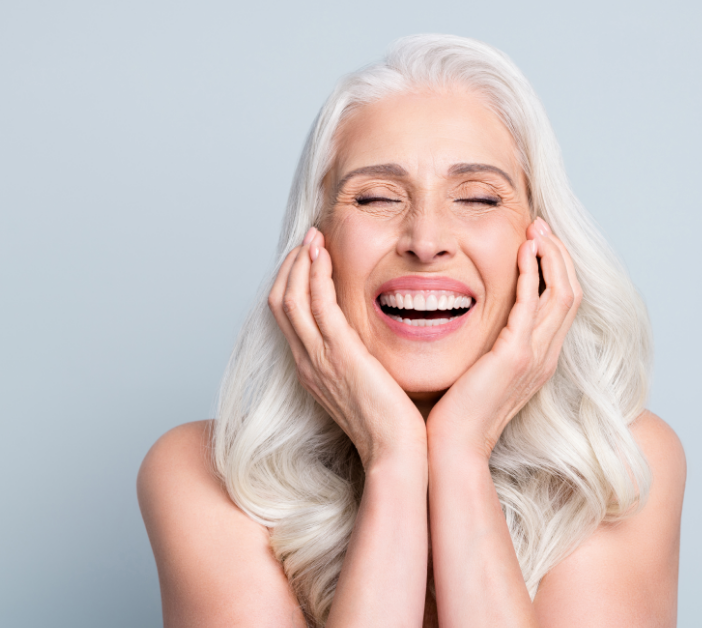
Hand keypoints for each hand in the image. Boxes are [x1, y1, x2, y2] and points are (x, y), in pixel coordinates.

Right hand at [268, 227, 426, 467]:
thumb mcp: (367, 387)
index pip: (289, 318)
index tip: (309, 258)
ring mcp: (319, 359)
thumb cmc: (391, 425)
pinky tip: (324, 255)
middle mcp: (308, 363)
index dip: (293, 283)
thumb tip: (368, 344)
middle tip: (308, 239)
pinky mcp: (339, 355)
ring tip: (313, 237)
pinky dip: (316, 276)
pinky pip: (317, 306)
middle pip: (280, 303)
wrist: (396, 453)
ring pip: (291, 299)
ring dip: (300, 263)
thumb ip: (360, 362)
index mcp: (313, 370)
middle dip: (291, 266)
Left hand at [426, 218, 581, 460]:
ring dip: (551, 256)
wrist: (454, 448)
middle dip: (559, 254)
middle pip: (571, 292)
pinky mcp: (515, 356)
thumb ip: (489, 345)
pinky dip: (531, 274)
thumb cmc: (458, 412)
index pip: (563, 303)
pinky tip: (522, 251)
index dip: (556, 268)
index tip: (539, 241)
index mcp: (540, 358)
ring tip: (536, 229)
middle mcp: (545, 356)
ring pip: (562, 293)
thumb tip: (479, 322)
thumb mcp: (482, 371)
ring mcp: (535, 356)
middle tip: (541, 225)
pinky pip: (532, 304)